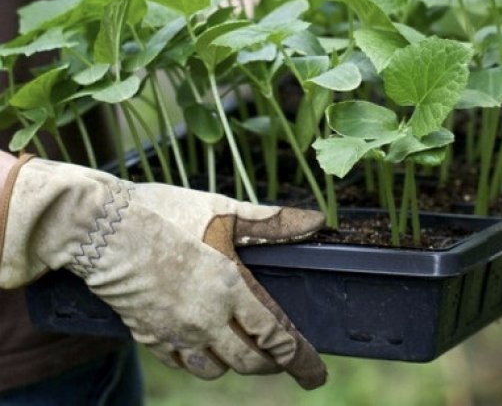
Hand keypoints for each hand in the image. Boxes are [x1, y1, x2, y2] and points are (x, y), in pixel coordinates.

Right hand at [0, 155, 326, 388]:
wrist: (101, 228)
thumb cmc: (165, 213)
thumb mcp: (224, 211)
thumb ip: (272, 222)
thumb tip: (316, 221)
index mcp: (230, 288)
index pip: (276, 337)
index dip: (301, 360)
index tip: (317, 376)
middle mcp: (205, 319)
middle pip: (249, 361)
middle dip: (272, 366)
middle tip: (286, 363)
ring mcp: (174, 332)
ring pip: (214, 369)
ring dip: (235, 364)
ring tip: (245, 352)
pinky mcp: (148, 334)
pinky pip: (180, 363)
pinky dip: (198, 361)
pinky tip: (203, 348)